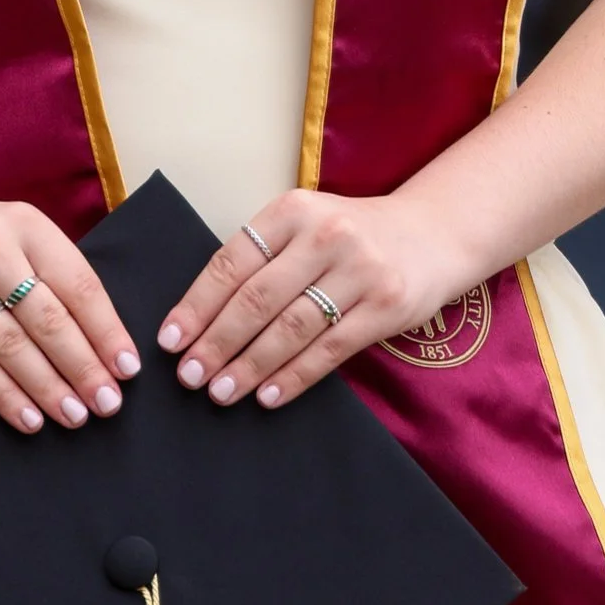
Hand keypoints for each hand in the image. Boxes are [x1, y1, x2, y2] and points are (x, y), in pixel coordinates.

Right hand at [0, 193, 140, 437]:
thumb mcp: (12, 232)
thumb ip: (50, 271)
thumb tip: (101, 337)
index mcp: (24, 224)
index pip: (77, 283)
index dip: (107, 330)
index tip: (128, 367)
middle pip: (48, 319)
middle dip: (83, 367)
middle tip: (108, 402)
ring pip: (12, 346)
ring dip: (49, 388)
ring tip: (76, 416)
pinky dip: (6, 396)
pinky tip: (30, 418)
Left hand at [156, 192, 459, 408]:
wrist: (434, 232)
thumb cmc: (353, 235)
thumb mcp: (306, 225)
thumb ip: (263, 258)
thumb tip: (201, 318)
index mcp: (293, 209)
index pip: (232, 261)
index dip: (196, 305)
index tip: (170, 340)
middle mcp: (326, 234)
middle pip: (257, 298)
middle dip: (217, 342)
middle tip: (189, 376)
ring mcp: (360, 270)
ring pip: (291, 328)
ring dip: (250, 365)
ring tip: (221, 392)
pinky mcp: (386, 306)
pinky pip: (330, 349)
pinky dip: (294, 376)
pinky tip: (268, 396)